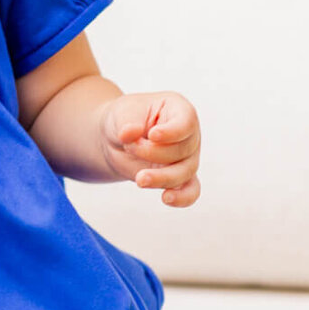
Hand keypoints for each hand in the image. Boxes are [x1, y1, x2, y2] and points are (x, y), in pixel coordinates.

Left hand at [100, 92, 200, 206]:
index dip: (172, 132)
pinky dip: (182, 198)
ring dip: (162, 178)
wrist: (118, 140)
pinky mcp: (180, 178)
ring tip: (140, 179)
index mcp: (179, 110)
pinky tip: (167, 199)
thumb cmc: (125, 119)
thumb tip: (128, 133)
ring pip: (185, 173)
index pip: (186, 123)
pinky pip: (190, 191)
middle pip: (183, 150)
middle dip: (153, 152)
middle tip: (129, 146)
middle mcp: (189, 135)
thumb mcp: (122, 113)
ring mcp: (188, 158)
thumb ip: (127, 123)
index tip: (152, 135)